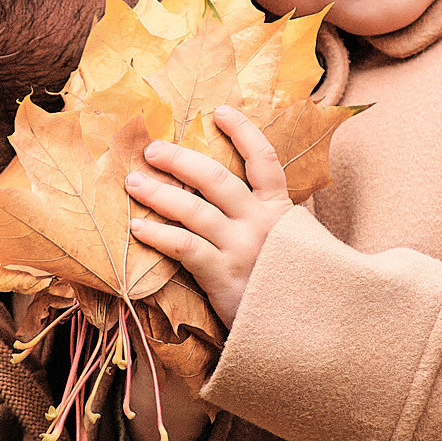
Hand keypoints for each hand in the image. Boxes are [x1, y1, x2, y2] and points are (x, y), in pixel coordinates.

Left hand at [126, 107, 291, 325]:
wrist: (308, 330)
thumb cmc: (295, 287)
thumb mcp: (298, 245)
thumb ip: (278, 220)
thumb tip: (254, 197)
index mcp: (281, 210)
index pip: (264, 159)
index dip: (243, 131)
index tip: (219, 110)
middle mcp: (261, 223)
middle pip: (215, 178)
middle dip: (179, 160)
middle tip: (151, 150)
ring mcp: (242, 247)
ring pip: (193, 209)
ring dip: (158, 193)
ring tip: (133, 183)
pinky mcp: (223, 275)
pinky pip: (183, 246)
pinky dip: (158, 233)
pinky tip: (137, 227)